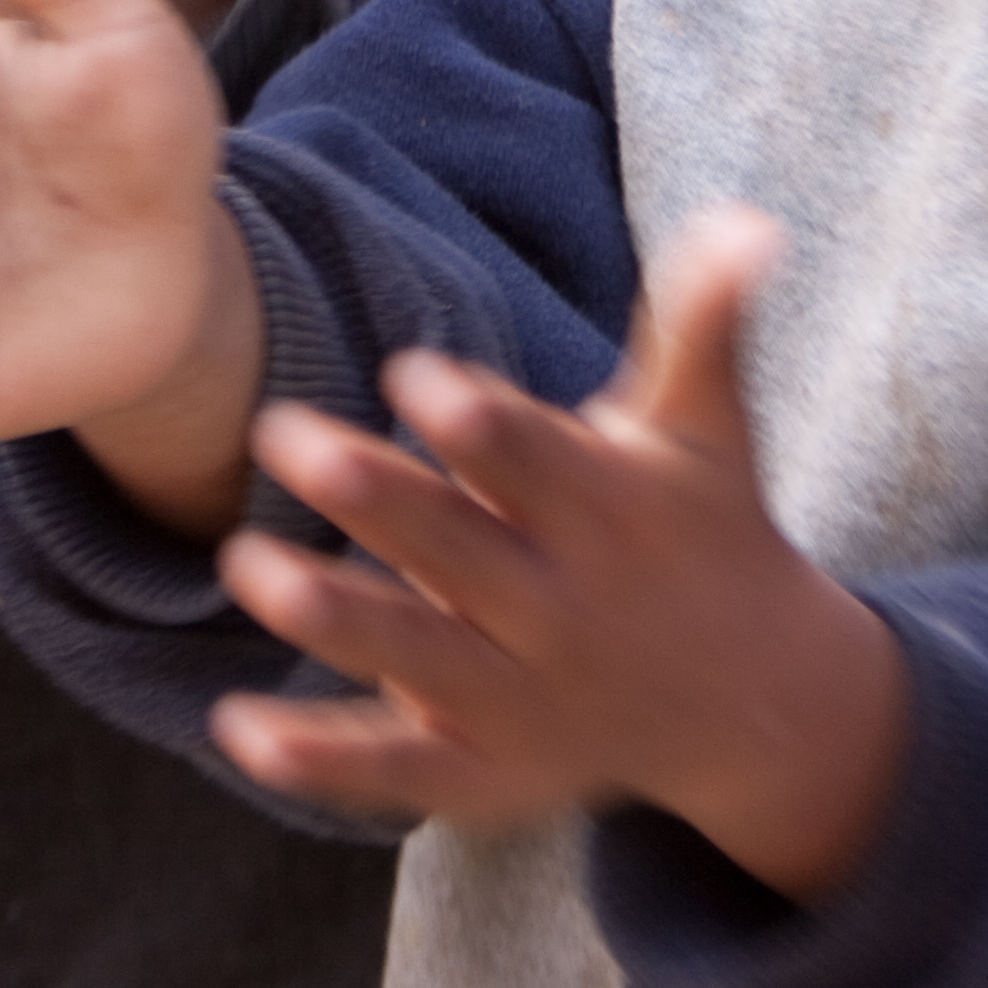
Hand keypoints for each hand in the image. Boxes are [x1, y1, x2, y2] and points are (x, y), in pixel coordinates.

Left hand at [209, 204, 911, 903]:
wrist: (750, 699)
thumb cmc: (703, 526)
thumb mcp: (708, 430)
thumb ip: (704, 323)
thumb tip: (750, 217)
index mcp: (612, 516)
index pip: (541, 465)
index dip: (481, 425)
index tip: (413, 373)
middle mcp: (565, 609)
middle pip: (459, 552)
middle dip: (374, 495)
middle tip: (279, 433)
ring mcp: (522, 697)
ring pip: (417, 657)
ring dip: (333, 617)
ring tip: (245, 565)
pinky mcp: (485, 768)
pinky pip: (395, 769)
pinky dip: (321, 759)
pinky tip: (237, 730)